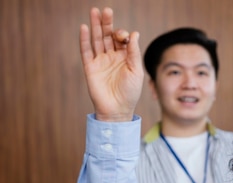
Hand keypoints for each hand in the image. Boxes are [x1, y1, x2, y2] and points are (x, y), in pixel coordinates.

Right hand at [79, 7, 143, 121]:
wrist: (117, 109)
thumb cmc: (130, 92)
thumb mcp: (136, 71)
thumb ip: (134, 52)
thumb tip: (134, 33)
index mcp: (125, 57)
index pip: (122, 40)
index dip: (122, 35)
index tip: (124, 37)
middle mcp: (112, 57)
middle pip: (108, 36)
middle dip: (107, 23)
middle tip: (106, 10)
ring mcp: (100, 61)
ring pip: (97, 40)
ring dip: (95, 26)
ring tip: (94, 12)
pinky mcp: (90, 67)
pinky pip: (86, 51)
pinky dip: (84, 39)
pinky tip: (85, 27)